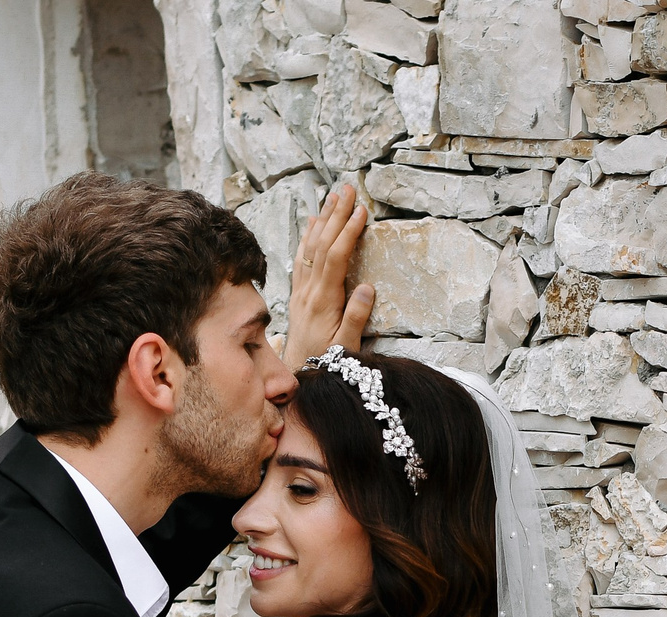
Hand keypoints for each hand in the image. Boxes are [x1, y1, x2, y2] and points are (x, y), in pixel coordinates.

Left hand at [282, 182, 376, 367]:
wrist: (299, 375)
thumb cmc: (327, 364)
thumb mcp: (347, 348)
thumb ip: (356, 318)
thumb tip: (368, 287)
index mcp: (324, 301)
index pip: (336, 258)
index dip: (348, 232)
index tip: (361, 211)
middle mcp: (309, 291)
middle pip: (322, 244)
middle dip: (335, 215)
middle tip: (346, 189)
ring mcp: (301, 290)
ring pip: (310, 247)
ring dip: (322, 219)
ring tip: (332, 196)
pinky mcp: (298, 294)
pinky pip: (301, 258)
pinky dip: (306, 236)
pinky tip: (311, 221)